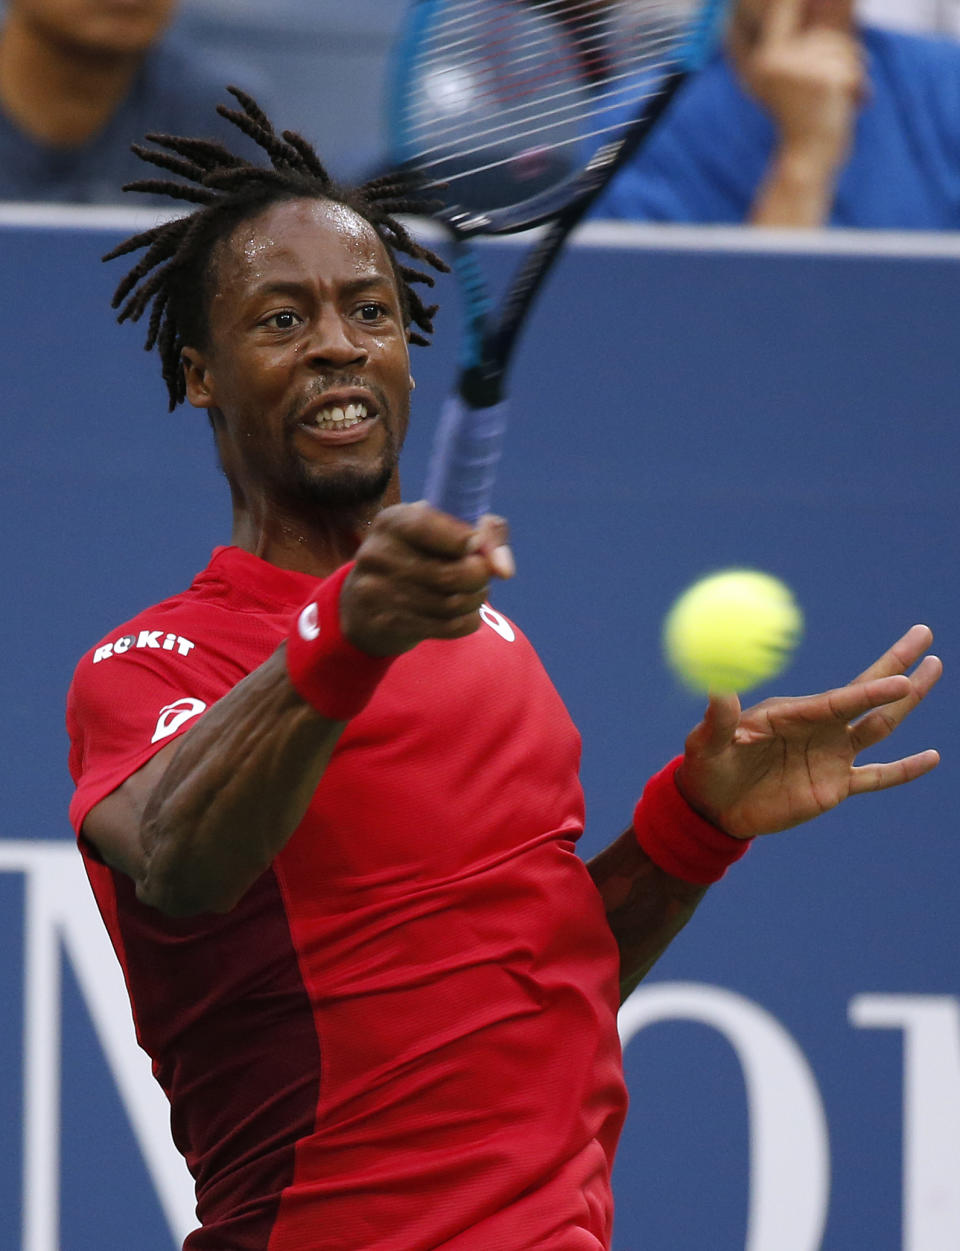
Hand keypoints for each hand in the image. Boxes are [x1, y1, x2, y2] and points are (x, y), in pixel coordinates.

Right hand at [339, 502, 514, 656]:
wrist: (364, 606)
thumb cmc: (418, 557)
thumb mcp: (441, 532)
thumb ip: (485, 534)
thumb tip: (504, 569)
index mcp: (393, 521)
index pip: (435, 527)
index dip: (470, 540)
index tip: (476, 546)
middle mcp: (379, 553)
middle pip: (454, 573)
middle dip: (481, 577)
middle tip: (482, 576)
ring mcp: (379, 591)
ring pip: (453, 603)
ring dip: (476, 600)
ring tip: (474, 594)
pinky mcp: (386, 623)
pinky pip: (448, 627)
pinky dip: (468, 621)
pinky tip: (464, 614)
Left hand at [675, 625, 941, 838]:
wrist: (712, 807)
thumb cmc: (707, 768)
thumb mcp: (707, 744)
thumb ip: (719, 718)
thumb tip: (717, 684)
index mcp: (793, 714)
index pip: (840, 699)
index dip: (872, 691)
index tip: (901, 675)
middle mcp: (819, 729)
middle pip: (867, 696)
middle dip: (897, 666)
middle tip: (925, 634)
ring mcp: (830, 757)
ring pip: (879, 727)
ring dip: (907, 702)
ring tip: (933, 669)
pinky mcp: (834, 787)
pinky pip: (877, 777)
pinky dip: (905, 769)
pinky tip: (932, 757)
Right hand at [730, 0, 864, 171]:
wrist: (805, 161)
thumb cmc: (803, 124)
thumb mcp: (793, 84)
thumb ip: (800, 48)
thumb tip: (805, 5)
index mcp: (764, 59)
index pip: (783, 7)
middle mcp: (775, 60)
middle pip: (826, 35)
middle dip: (844, 57)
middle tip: (845, 85)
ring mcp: (798, 69)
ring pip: (842, 49)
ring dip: (853, 72)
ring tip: (844, 99)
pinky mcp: (822, 79)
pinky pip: (852, 66)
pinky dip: (859, 85)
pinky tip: (853, 104)